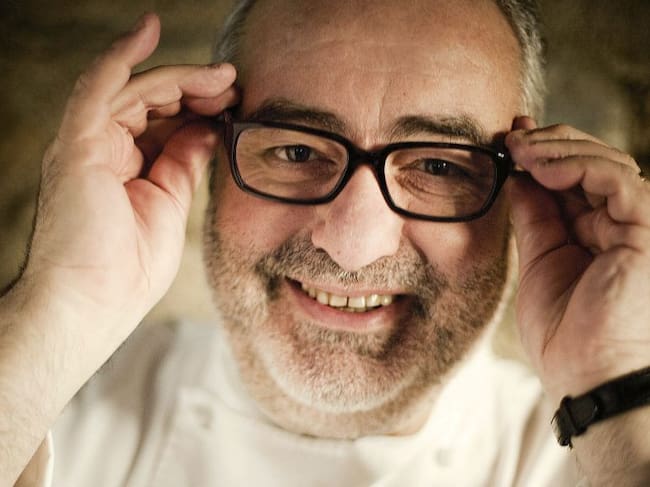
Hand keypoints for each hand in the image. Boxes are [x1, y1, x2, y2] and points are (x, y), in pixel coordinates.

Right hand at [24, 13, 237, 343]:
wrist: (94, 306)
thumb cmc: (129, 271)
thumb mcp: (170, 205)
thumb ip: (184, 162)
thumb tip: (208, 131)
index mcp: (125, 166)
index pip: (162, 120)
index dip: (198, 105)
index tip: (235, 101)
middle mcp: (102, 149)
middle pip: (150, 99)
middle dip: (195, 88)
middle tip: (234, 84)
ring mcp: (88, 144)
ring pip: (133, 90)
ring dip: (180, 77)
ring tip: (221, 78)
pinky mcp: (77, 145)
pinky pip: (98, 87)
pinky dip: (123, 56)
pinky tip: (149, 31)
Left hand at [506, 117, 649, 480]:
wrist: (586, 377)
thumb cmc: (563, 332)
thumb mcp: (539, 259)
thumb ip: (535, 215)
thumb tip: (516, 175)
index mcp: (596, 231)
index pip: (574, 177)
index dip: (543, 151)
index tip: (508, 137)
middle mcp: (620, 223)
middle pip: (593, 162)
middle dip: (550, 143)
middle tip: (510, 137)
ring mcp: (637, 225)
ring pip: (608, 163)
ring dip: (558, 149)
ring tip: (518, 149)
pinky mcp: (647, 230)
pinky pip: (618, 181)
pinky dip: (578, 166)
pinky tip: (540, 168)